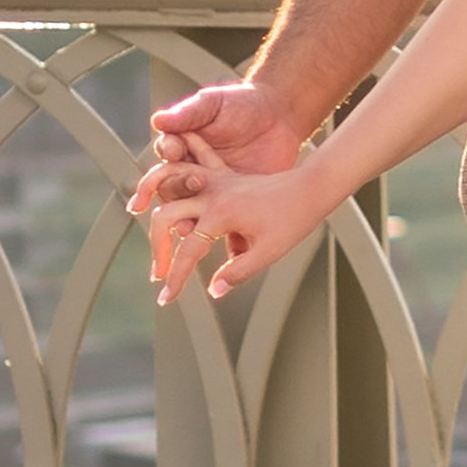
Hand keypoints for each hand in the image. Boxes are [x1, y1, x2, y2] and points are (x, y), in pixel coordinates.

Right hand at [129, 73, 303, 225]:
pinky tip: (222, 243)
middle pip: (172, 190)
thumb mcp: (213, 104)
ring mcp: (212, 192)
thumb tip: (157, 120)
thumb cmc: (242, 104)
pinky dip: (218, 236)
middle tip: (194, 182)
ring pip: (190, 213)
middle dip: (175, 192)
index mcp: (182, 149)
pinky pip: (220, 226)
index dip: (166, 157)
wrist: (279, 116)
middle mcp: (191, 173)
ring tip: (189, 228)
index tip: (175, 151)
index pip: (164, 159)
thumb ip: (188, 113)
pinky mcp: (233, 205)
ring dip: (186, 221)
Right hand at [145, 142, 332, 307]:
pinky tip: (164, 175)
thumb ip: (238, 271)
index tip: (167, 298)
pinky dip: (176, 172)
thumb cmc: (294, 218)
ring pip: (170, 190)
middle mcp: (211, 195)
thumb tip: (214, 290)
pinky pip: (192, 167)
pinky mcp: (222, 176)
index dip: (175, 278)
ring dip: (157, 210)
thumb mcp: (269, 251)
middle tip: (160, 274)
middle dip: (158, 249)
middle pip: (165, 219)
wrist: (312, 186)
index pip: (188, 253)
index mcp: (220, 214)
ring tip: (154, 235)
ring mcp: (215, 182)